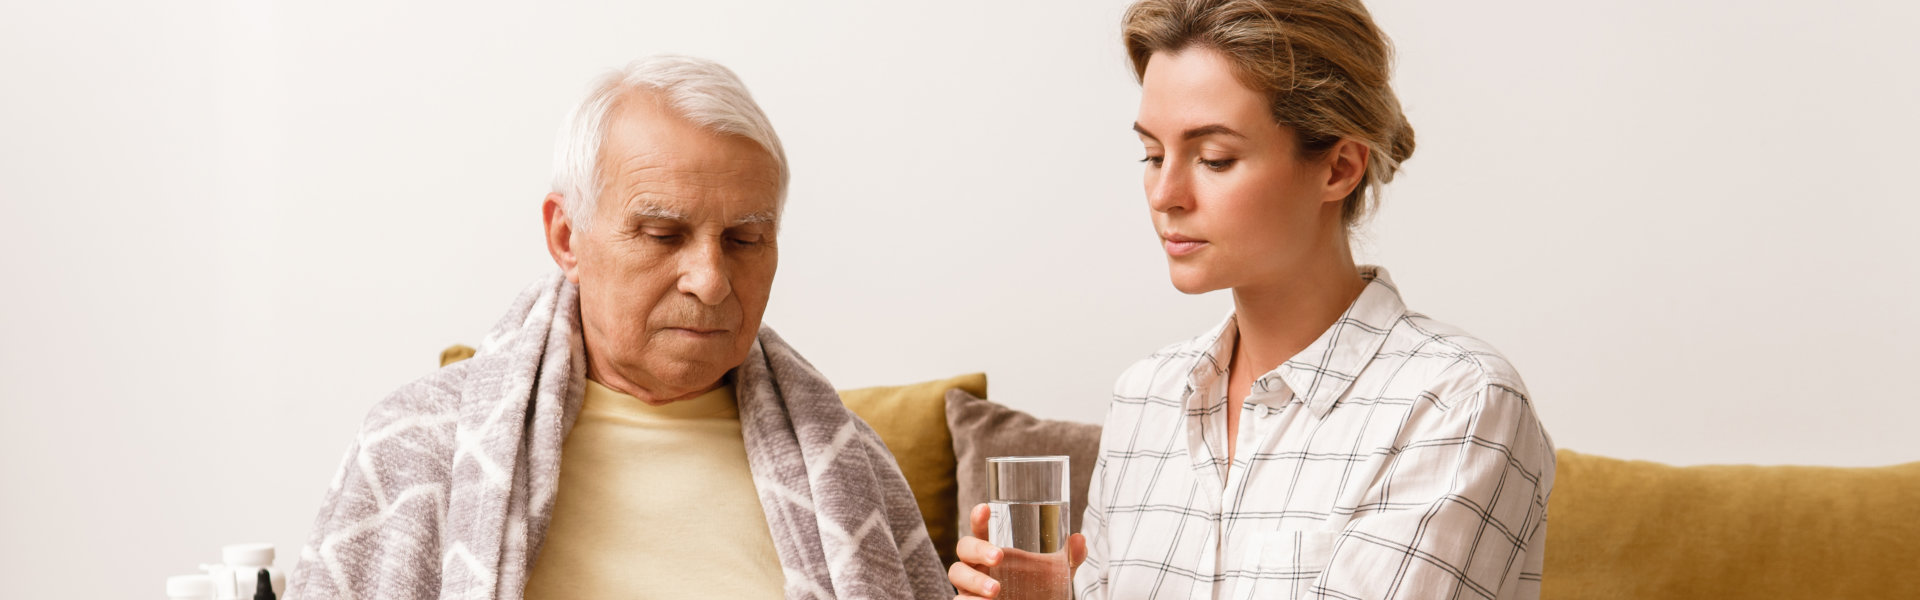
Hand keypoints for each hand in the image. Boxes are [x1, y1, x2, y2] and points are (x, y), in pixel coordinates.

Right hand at [949, 503, 1086, 599]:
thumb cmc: (1038, 588)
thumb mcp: (1057, 572)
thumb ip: (1069, 557)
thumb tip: (1080, 540)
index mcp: (992, 548)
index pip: (980, 528)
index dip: (978, 517)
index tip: (985, 508)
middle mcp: (977, 564)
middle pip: (964, 548)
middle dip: (978, 549)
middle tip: (998, 557)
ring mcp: (970, 584)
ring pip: (957, 573)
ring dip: (974, 581)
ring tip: (995, 591)